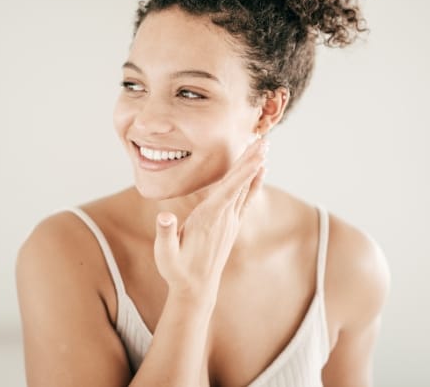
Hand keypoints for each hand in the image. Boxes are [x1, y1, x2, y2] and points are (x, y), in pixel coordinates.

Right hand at [153, 138, 267, 299]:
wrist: (195, 289)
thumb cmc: (176, 269)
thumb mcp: (165, 254)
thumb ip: (165, 234)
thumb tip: (164, 217)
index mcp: (208, 219)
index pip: (229, 189)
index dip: (243, 170)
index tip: (257, 153)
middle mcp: (224, 218)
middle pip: (241, 184)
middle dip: (252, 161)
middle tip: (265, 140)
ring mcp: (230, 222)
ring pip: (245, 189)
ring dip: (254, 167)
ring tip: (264, 148)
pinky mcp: (230, 226)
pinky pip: (246, 199)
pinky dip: (253, 183)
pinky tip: (260, 172)